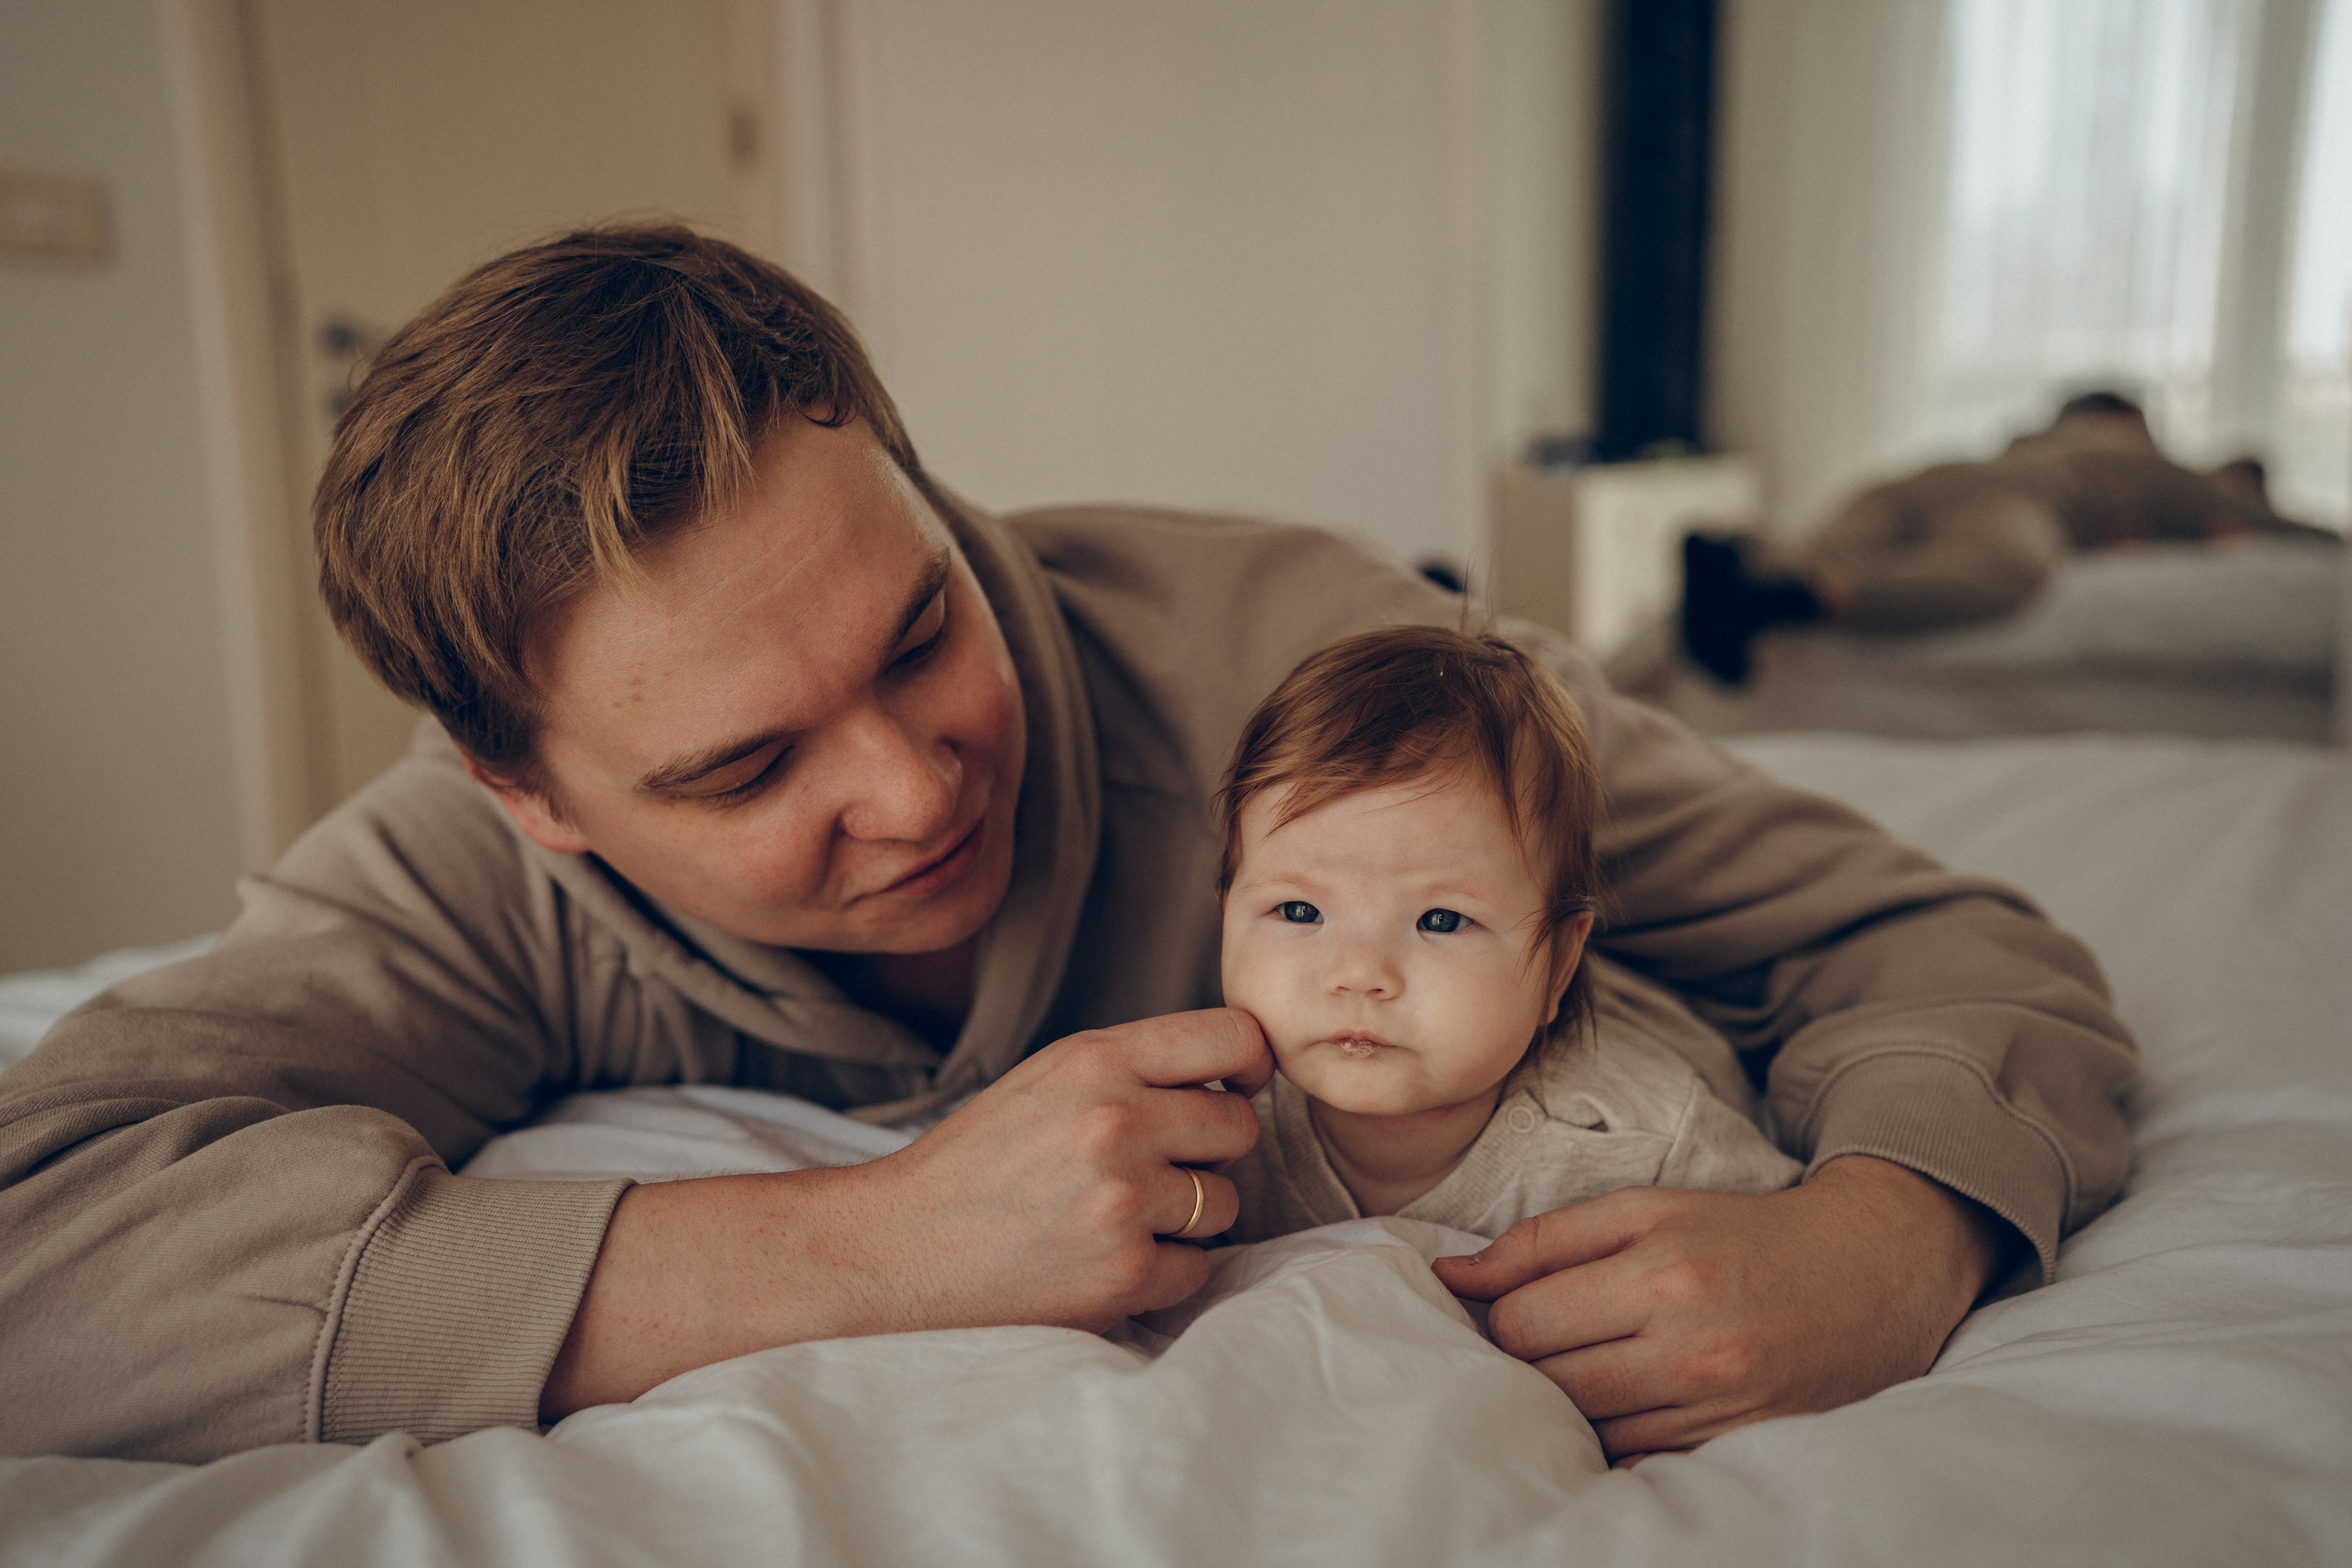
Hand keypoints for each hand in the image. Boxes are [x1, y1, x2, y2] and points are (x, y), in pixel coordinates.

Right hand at [542, 1008, 1270, 1418]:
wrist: (895, 1246)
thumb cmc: (974, 1161)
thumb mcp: (1046, 1079)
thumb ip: (1133, 1067)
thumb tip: (1236, 1076)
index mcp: (1096, 1059)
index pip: (1232, 1037)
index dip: (1251, 1063)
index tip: (1240, 1085)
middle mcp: (1116, 1122)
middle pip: (1239, 1126)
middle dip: (1208, 1150)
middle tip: (1154, 1166)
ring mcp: (1122, 1201)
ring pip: (1224, 1201)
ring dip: (1188, 1215)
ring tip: (1118, 1214)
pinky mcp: (1121, 1274)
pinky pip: (1198, 1267)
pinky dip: (1164, 1269)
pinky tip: (1107, 1257)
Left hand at [1429, 1155, 2009, 1463]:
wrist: (1874, 1270)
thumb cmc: (1742, 1232)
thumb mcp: (1645, 1209)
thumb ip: (1541, 1242)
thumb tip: (1450, 1278)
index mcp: (1661, 1266)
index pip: (1523, 1320)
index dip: (1495, 1318)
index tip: (1505, 1310)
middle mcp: (1690, 1339)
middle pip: (1545, 1378)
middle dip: (1522, 1365)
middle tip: (1535, 1344)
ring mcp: (1717, 1400)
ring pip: (1585, 1427)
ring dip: (1564, 1405)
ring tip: (1580, 1368)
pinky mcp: (1737, 1441)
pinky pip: (1637, 1458)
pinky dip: (1613, 1436)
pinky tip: (1622, 1404)